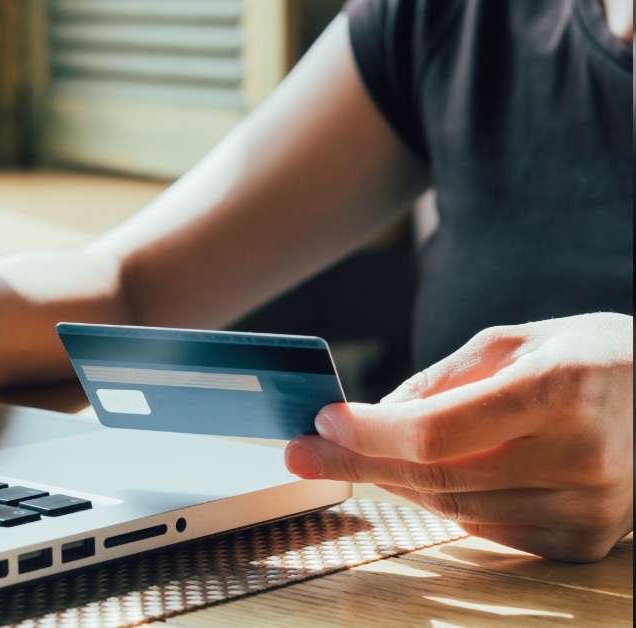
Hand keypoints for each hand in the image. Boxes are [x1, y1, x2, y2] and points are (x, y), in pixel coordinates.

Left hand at [284, 313, 632, 561]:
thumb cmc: (590, 359)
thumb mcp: (514, 341)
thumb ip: (440, 380)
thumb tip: (373, 417)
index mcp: (562, 390)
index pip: (438, 432)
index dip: (370, 433)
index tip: (323, 421)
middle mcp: (581, 456)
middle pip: (437, 477)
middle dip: (357, 463)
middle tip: (303, 453)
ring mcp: (587, 508)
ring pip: (453, 508)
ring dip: (394, 482)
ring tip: (357, 457)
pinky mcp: (582, 541)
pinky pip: (485, 528)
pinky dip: (444, 503)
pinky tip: (422, 477)